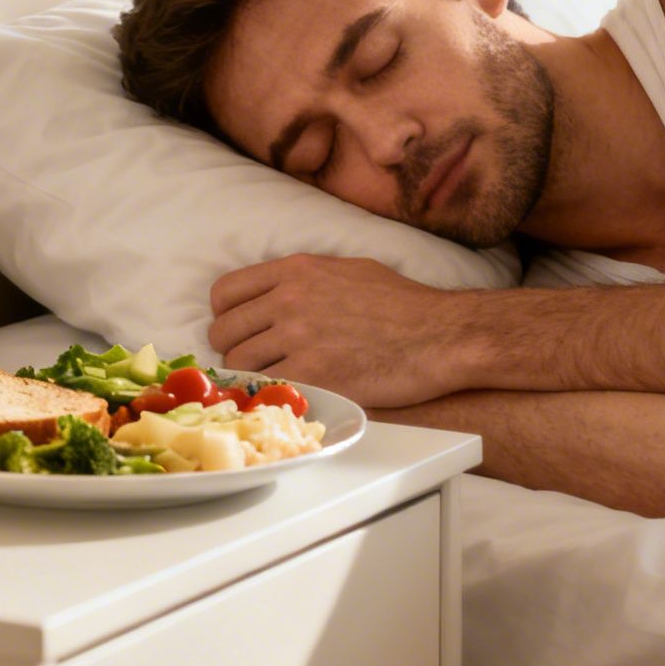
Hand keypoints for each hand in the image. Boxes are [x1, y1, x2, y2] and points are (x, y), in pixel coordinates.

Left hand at [208, 254, 465, 407]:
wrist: (440, 335)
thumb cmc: (403, 304)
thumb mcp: (348, 270)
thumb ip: (306, 278)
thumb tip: (279, 290)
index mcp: (295, 270)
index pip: (225, 292)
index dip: (226, 316)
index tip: (237, 330)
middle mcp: (289, 299)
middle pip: (224, 331)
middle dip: (234, 350)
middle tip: (254, 362)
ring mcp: (299, 337)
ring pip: (240, 363)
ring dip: (250, 376)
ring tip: (273, 381)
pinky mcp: (314, 374)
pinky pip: (267, 388)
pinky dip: (271, 395)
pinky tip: (289, 395)